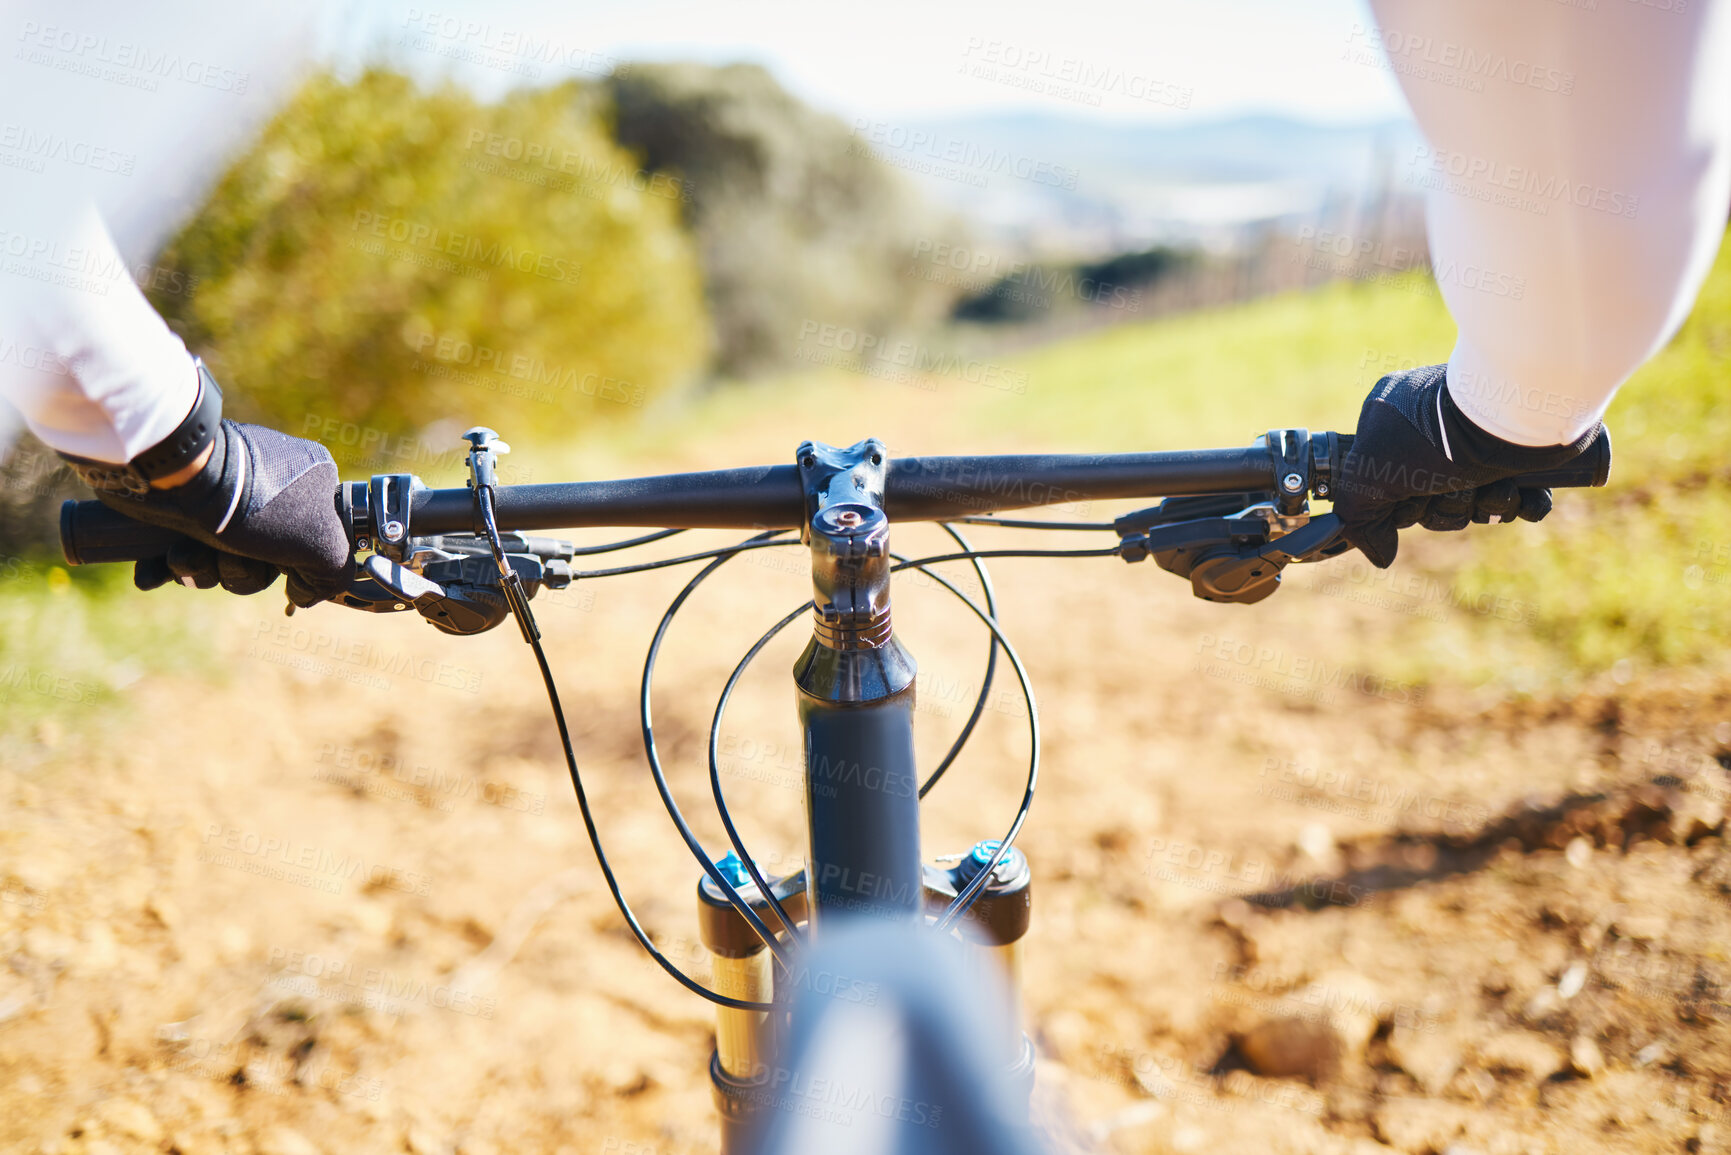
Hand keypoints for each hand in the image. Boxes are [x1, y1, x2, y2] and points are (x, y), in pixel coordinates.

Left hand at [88, 420, 351, 604]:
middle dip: (243, 570)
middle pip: (268, 559)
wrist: (174, 475)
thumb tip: (307, 595)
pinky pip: (188, 550)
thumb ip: (335, 574)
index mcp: (312, 482)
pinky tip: (164, 562)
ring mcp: (226, 493)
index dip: (298, 566)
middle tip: (235, 555)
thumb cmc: (255, 504)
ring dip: (208, 568)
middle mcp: (271, 485)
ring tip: (192, 549)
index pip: (318, 542)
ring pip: (225, 560)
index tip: (285, 568)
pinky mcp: (183, 503)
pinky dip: (176, 563)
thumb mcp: (321, 543)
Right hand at [1332, 364, 1604, 567]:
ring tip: (1491, 484)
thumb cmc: (1434, 438)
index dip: (1402, 506)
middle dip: (1448, 506)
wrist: (1510, 412)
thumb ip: (1357, 519)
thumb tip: (1381, 555)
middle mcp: (1435, 429)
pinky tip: (1520, 490)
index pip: (1387, 486)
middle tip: (1449, 489)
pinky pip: (1523, 495)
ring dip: (1486, 503)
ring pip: (1478, 499)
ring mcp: (1480, 439)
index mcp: (1392, 424)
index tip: (1410, 497)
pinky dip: (1525, 502)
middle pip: (1435, 499)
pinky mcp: (1522, 450)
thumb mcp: (1368, 479)